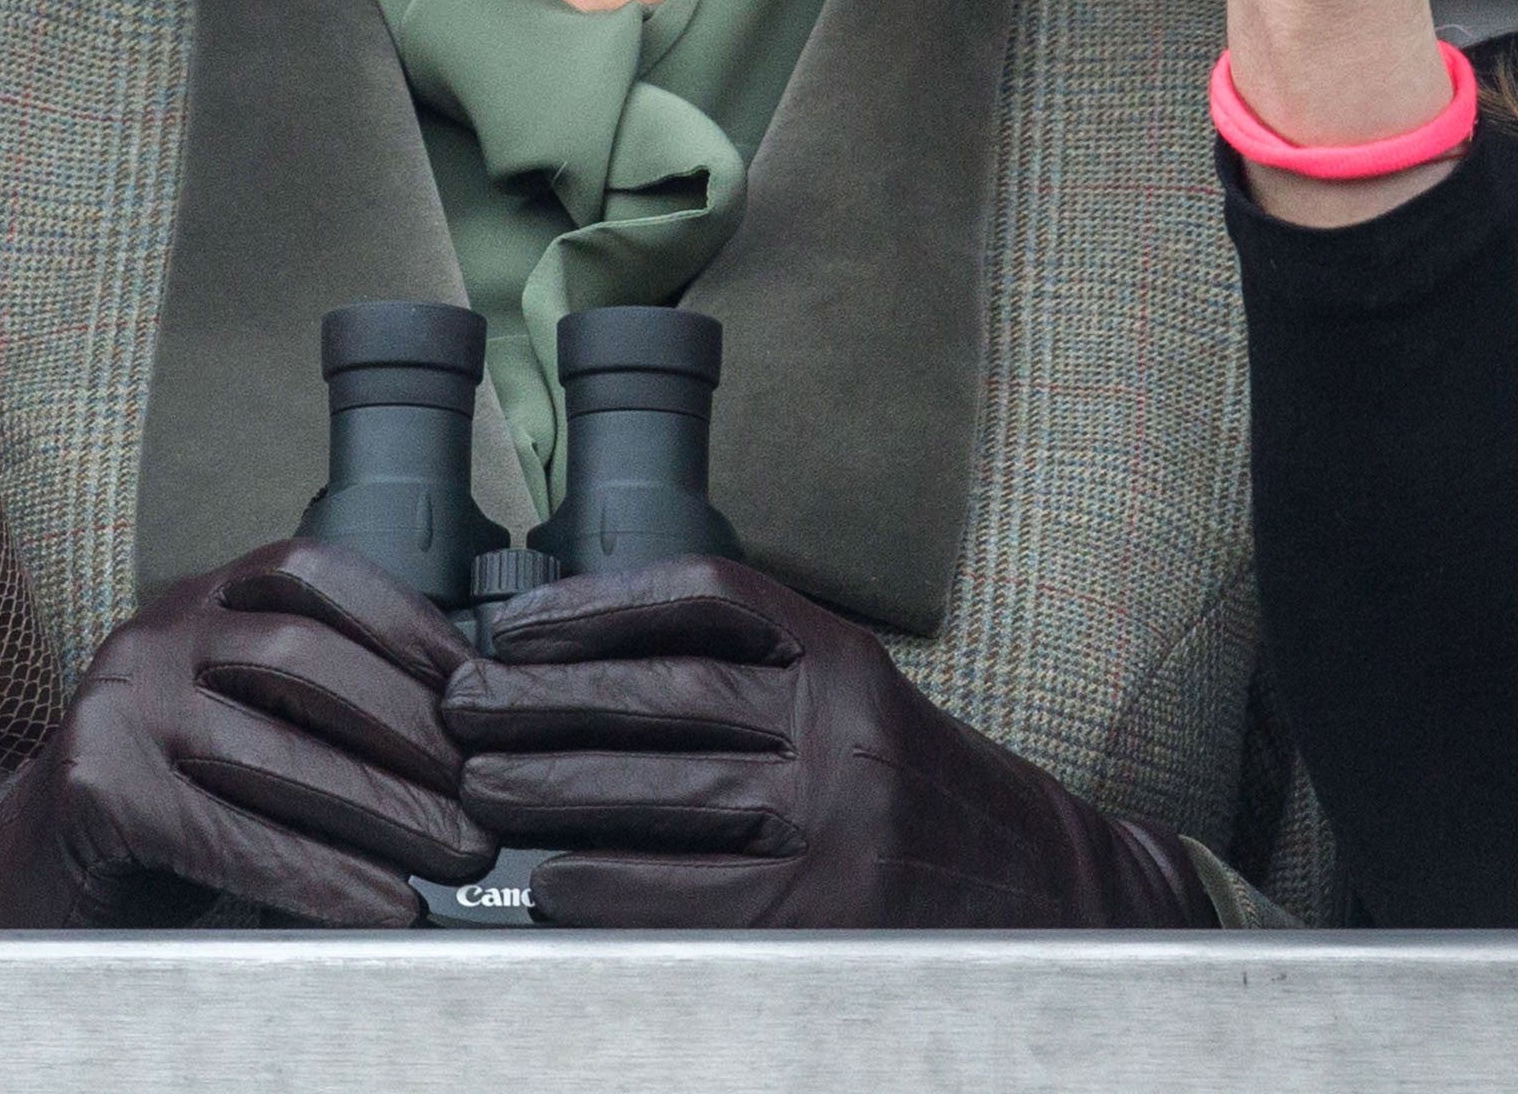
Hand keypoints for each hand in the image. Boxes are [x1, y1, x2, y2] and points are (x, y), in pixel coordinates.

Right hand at [0, 538, 488, 926]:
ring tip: (454, 857)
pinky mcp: (97, 787)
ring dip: (382, 808)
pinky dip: (317, 874)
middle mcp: (153, 635)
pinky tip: (377, 906)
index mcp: (195, 602)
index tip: (477, 691)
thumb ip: (312, 711)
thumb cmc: (155, 813)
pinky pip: (229, 833)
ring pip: (272, 747)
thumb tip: (461, 742)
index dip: (405, 624)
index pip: (312, 575)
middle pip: (301, 660)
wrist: (17, 879)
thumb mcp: (236, 731)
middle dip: (409, 731)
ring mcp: (118, 705)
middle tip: (482, 800)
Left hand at [447, 556, 1221, 926]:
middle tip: (458, 705)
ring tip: (479, 785)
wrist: (1059, 902)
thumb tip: (586, 681)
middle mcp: (844, 730)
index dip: (594, 602)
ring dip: (553, 789)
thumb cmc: (933, 807)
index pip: (705, 597)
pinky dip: (609, 887)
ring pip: (665, 792)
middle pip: (664, 694)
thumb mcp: (862, 709)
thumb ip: (757, 684)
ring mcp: (839, 827)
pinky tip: (556, 882)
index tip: (514, 621)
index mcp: (847, 661)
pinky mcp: (828, 920)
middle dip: (542, 697)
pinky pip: (689, 896)